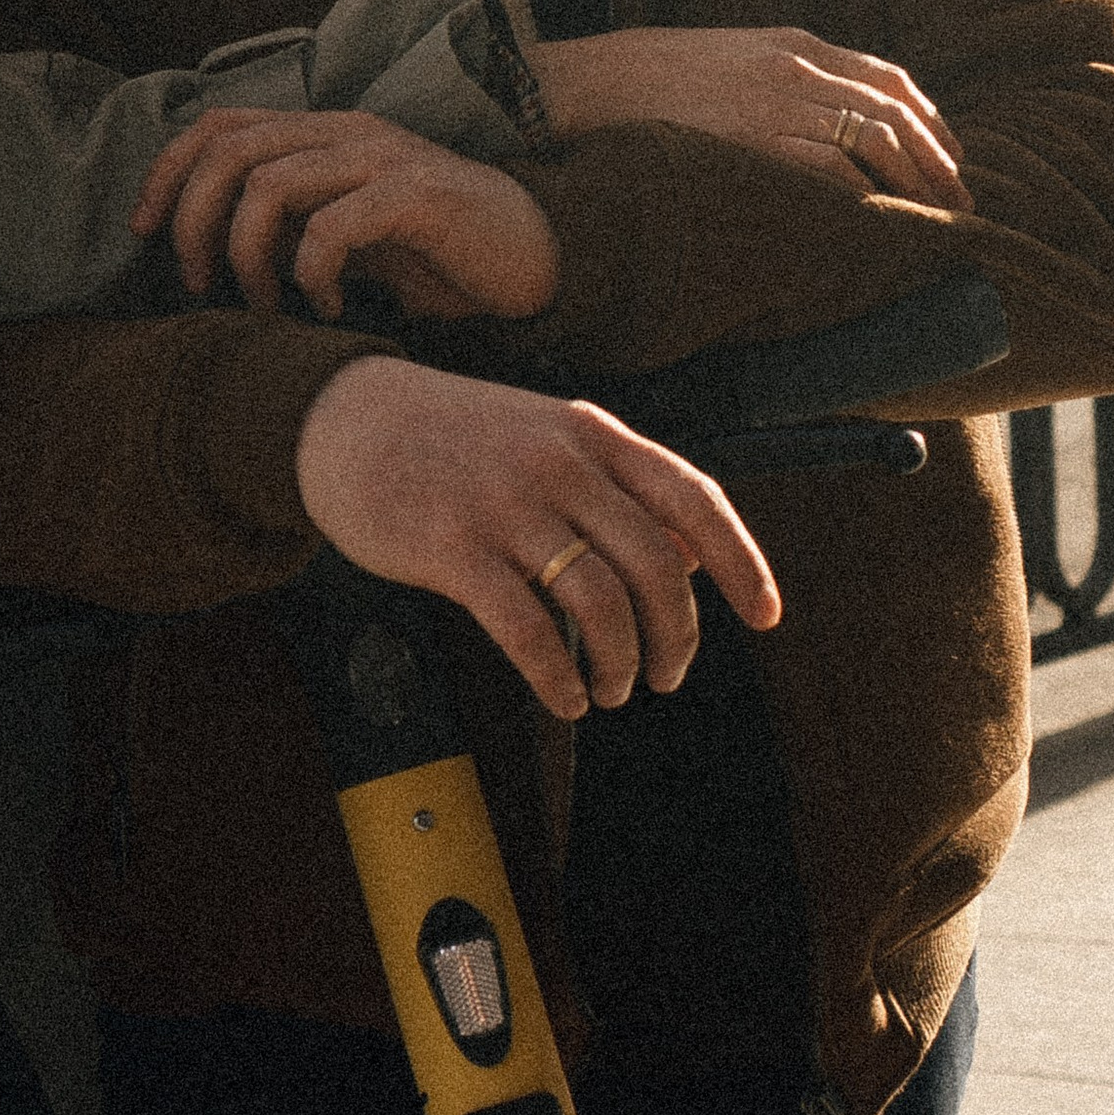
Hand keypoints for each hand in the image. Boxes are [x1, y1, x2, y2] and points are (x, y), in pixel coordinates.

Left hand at [133, 108, 560, 320]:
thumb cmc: (433, 252)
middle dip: (193, 221)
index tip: (144, 233)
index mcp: (323, 133)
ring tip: (262, 304)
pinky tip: (324, 307)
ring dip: (247, 256)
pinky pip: (331, 228)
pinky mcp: (418, 197)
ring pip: (270, 185)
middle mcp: (347, 133)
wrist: (534, 257)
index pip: (218, 126)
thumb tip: (205, 248)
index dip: (167, 173)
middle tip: (199, 284)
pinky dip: (310, 274)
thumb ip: (287, 222)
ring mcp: (384, 159)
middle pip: (230, 151)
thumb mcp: (344, 231)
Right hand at [296, 354, 781, 716]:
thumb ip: (617, 490)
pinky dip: (559, 678)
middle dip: (676, 637)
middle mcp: (558, 463)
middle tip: (667, 676)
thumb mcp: (547, 439)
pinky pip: (527, 629)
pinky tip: (565, 698)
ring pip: (599, 603)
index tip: (767, 617)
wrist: (346, 417)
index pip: (694, 499)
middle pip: (654, 566)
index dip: (743, 563)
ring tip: (614, 691)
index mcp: (592, 433)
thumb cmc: (458, 440)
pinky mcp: (452, 548)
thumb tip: (693, 565)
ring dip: (620, 664)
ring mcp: (505, 503)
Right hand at [531, 27, 973, 210]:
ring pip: (881, 146)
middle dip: (939, 165)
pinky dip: (872, 201)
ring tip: (934, 229)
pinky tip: (884, 230)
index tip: (948, 160)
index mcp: (790, 45)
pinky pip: (840, 174)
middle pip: (899, 116)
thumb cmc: (632, 86)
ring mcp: (781, 105)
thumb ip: (765, 85)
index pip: (889, 80)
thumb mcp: (714, 64)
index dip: (931, 125)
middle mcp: (798, 68)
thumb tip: (799, 127)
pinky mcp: (761, 144)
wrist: (571, 91)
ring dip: (917, 190)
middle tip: (959, 208)